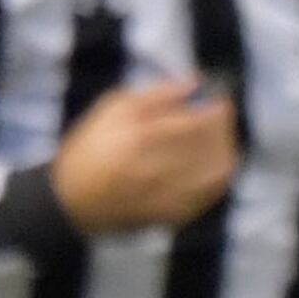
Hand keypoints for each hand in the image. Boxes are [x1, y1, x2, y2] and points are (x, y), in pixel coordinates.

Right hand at [49, 76, 237, 232]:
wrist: (72, 200)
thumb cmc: (88, 149)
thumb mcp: (110, 110)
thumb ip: (155, 94)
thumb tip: (193, 83)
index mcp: (140, 138)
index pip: (195, 122)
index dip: (217, 110)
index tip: (221, 100)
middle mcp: (158, 168)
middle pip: (212, 145)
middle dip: (223, 127)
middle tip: (221, 116)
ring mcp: (169, 194)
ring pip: (218, 170)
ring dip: (226, 148)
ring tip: (219, 137)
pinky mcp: (175, 214)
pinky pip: (212, 192)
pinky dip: (220, 173)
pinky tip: (215, 162)